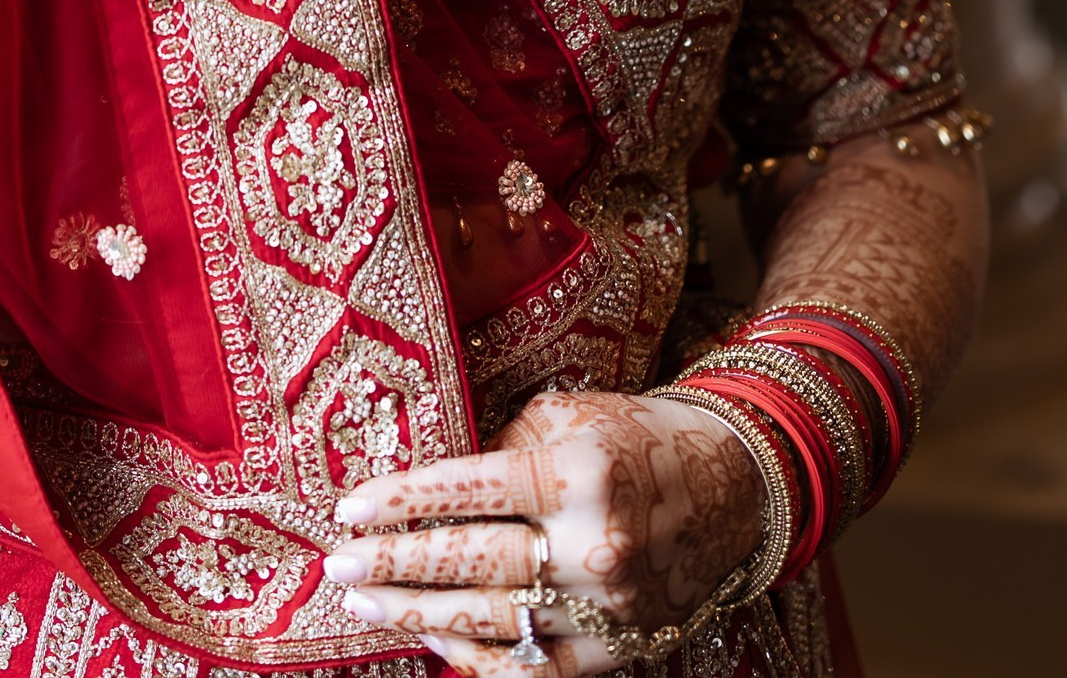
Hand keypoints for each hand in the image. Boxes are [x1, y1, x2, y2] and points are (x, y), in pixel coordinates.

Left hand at [319, 391, 761, 674]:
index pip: (471, 489)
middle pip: (472, 562)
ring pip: (492, 621)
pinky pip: (530, 669)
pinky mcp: (614, 651)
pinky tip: (433, 640)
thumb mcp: (570, 417)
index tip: (350, 508)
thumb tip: (431, 484)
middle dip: (395, 565)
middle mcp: (593, 545)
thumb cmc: (635, 438)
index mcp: (579, 472)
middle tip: (338, 565)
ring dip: (417, 614)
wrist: (731, 489)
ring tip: (365, 601)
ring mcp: (604, 609)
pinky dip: (475, 660)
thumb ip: (503, 449)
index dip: (404, 501)